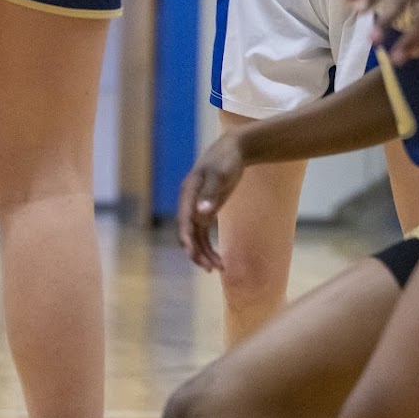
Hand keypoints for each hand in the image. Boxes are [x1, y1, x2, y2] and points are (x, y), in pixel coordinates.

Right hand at [176, 133, 245, 272]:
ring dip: (204, 254)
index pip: (183, 221)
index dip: (187, 239)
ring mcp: (197, 209)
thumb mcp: (220, 174)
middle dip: (197, 252)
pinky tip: (221, 260)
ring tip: (220, 269)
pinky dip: (209, 248)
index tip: (192, 254)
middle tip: (212, 268)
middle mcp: (189, 204)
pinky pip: (204, 235)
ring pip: (196, 238)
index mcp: (188, 193)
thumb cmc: (226, 159)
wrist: (235, 149)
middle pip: (188, 234)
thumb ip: (211, 194)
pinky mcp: (207, 211)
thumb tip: (201, 214)